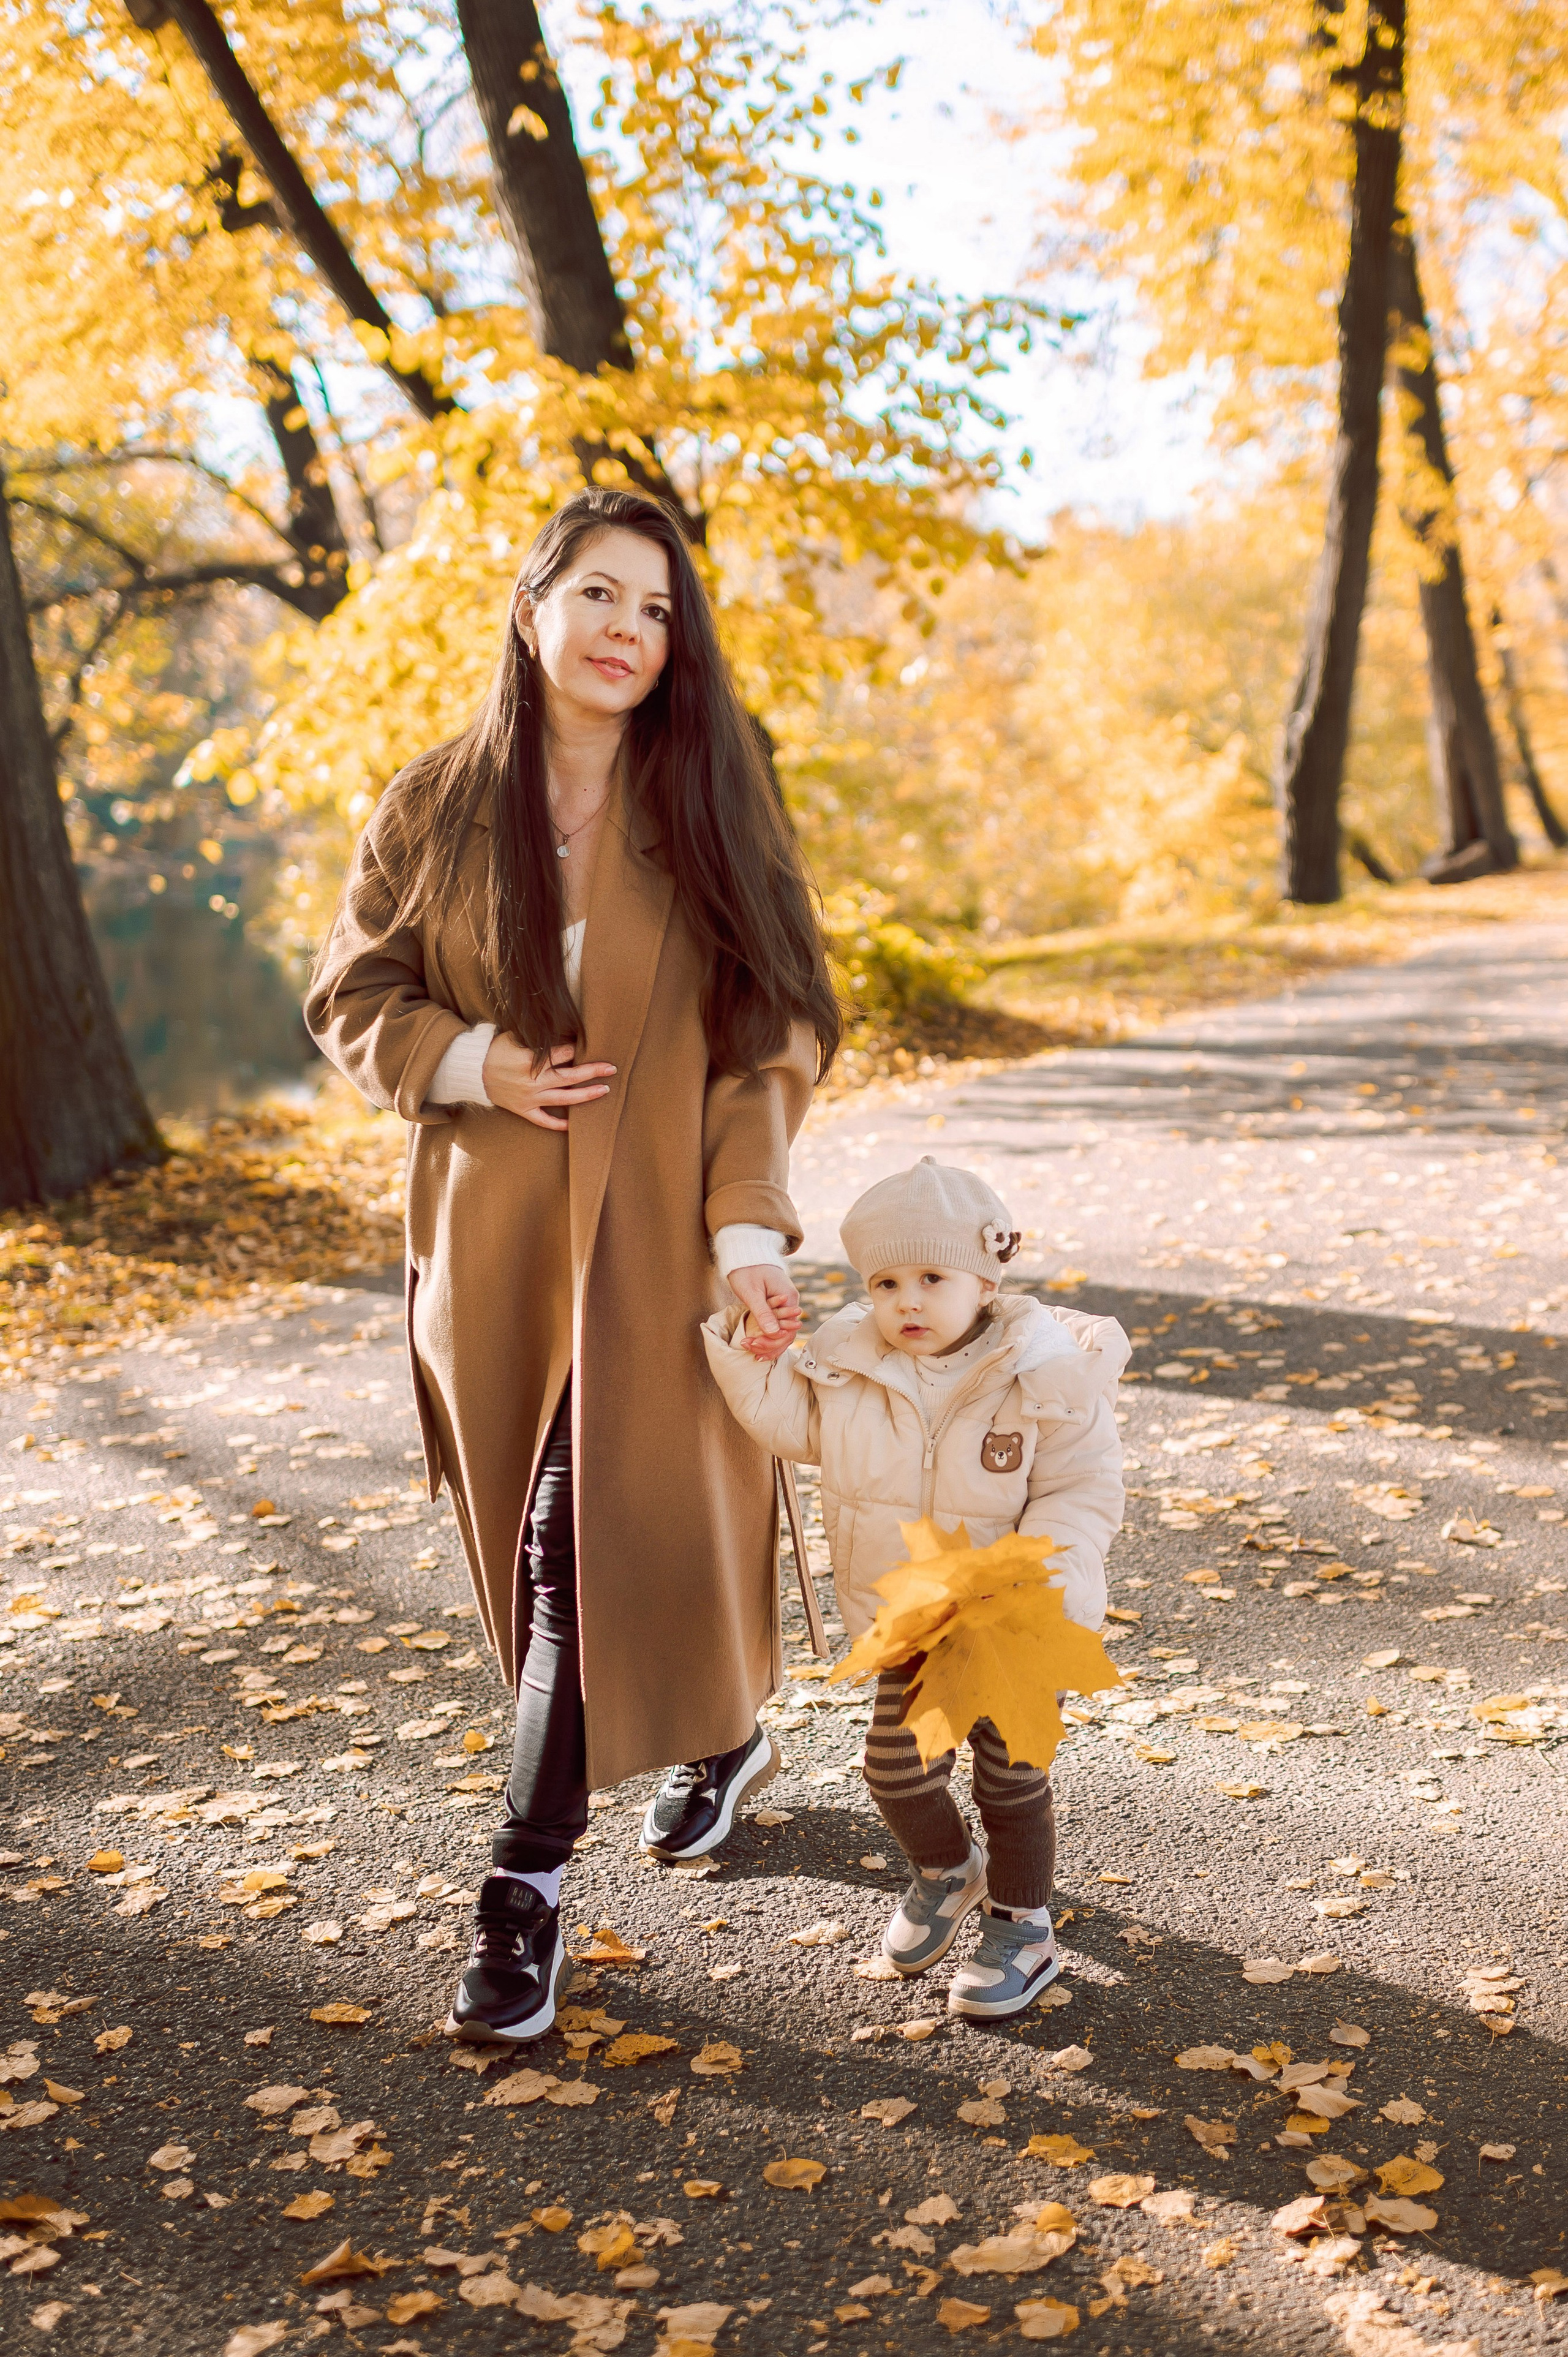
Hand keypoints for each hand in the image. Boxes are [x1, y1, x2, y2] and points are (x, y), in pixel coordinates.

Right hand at [481, 1035, 615, 1131]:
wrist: (473, 1072)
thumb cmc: (495, 1051)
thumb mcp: (514, 1037)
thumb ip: (538, 1037)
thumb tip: (563, 1032)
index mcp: (530, 1061)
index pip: (561, 1053)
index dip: (575, 1048)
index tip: (587, 1045)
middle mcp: (533, 1081)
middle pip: (569, 1076)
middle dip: (592, 1071)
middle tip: (611, 1068)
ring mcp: (529, 1097)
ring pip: (563, 1098)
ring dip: (585, 1095)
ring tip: (603, 1090)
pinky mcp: (524, 1110)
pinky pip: (543, 1120)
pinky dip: (558, 1123)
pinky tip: (573, 1124)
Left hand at [728, 1262, 800, 1361]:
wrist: (746, 1256)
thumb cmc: (747, 1270)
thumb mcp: (752, 1292)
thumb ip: (763, 1312)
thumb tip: (774, 1333)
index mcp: (789, 1298)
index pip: (788, 1329)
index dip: (772, 1341)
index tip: (753, 1345)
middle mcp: (791, 1304)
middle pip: (787, 1333)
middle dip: (769, 1345)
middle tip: (751, 1350)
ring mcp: (785, 1306)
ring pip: (783, 1332)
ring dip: (769, 1344)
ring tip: (753, 1352)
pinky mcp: (777, 1308)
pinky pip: (777, 1327)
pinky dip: (769, 1338)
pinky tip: (759, 1347)